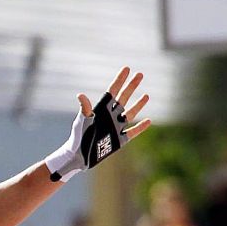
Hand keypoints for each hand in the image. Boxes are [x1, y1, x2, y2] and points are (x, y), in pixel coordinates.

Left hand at [45, 67, 151, 182]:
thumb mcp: (81, 122)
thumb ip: (84, 109)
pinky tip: (149, 120)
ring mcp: (115, 128)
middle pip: (123, 98)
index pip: (112, 91)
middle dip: (131, 86)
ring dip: (138, 105)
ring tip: (146, 95)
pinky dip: (141, 127)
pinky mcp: (119, 141)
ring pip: (130, 113)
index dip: (120, 80)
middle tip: (140, 74)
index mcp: (101, 110)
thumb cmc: (77, 138)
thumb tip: (80, 95)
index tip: (127, 68)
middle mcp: (109, 117)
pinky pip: (132, 132)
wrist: (78, 157)